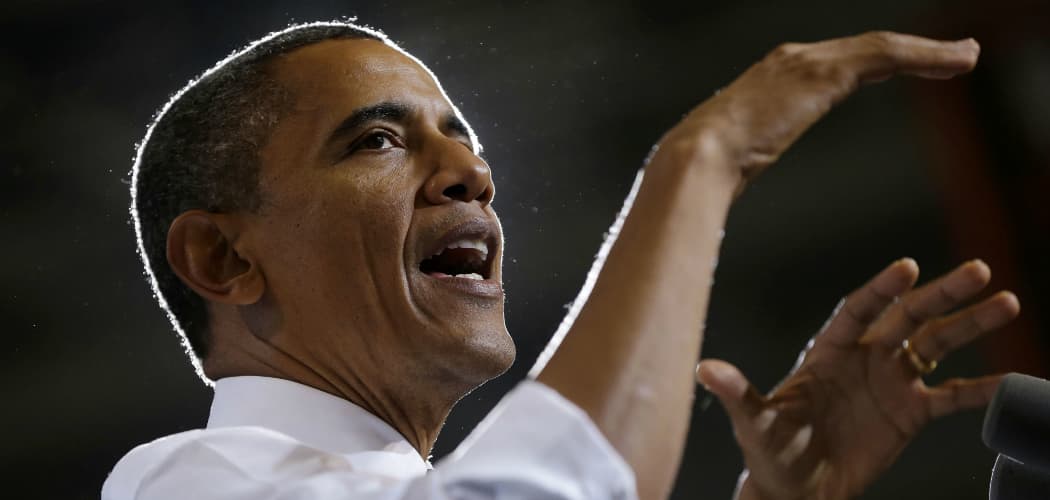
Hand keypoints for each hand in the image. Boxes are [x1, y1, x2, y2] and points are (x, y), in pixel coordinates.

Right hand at [649, 32, 978, 195]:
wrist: (697, 158)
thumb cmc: (707, 169)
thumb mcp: (736, 156)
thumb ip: (746, 155)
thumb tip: (734, 177)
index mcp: (773, 78)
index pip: (837, 63)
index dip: (877, 63)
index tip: (906, 69)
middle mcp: (791, 59)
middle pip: (866, 48)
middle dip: (911, 51)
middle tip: (951, 57)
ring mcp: (806, 62)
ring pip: (882, 47)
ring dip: (928, 53)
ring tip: (964, 57)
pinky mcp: (822, 72)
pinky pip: (885, 55)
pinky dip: (924, 56)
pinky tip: (954, 63)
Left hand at [696, 259, 1019, 499]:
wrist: (797, 490)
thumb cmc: (772, 452)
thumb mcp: (754, 423)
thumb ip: (738, 394)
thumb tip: (705, 369)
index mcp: (827, 352)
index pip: (859, 310)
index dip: (881, 289)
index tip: (908, 267)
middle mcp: (863, 358)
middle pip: (907, 316)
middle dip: (941, 294)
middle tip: (980, 271)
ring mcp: (889, 382)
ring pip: (936, 344)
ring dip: (969, 324)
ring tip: (1007, 303)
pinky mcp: (909, 412)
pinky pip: (953, 396)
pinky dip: (983, 389)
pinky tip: (1015, 379)